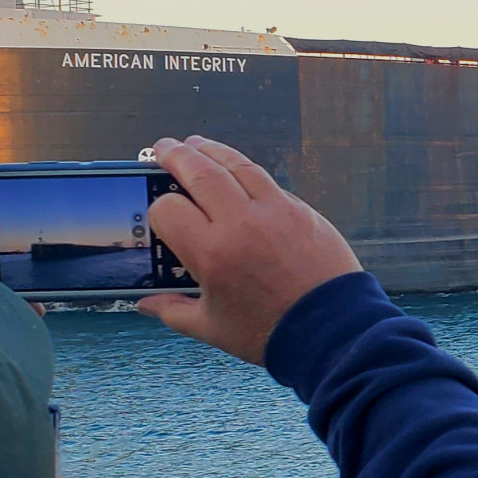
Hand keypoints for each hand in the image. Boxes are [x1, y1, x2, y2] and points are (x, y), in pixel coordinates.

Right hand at [137, 136, 361, 363]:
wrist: (332, 331)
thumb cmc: (271, 333)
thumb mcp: (212, 327)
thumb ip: (173, 309)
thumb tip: (145, 302)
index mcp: (212, 253)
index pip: (168, 209)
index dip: (159, 210)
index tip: (162, 216)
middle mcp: (241, 223)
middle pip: (199, 170)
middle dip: (175, 155)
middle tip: (162, 149)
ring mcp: (274, 210)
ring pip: (236, 164)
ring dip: (211, 150)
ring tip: (194, 144)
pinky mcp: (301, 209)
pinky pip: (267, 179)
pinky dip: (245, 169)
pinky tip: (235, 169)